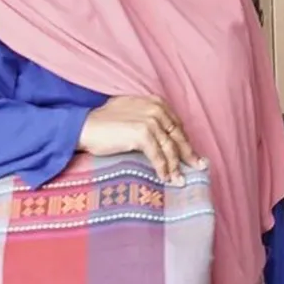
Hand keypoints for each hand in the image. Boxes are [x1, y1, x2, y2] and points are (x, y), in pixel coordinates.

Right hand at [78, 95, 205, 185]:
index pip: (177, 126)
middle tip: (200, 168)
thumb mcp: (132, 113)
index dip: (185, 142)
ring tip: (180, 181)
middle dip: (189, 154)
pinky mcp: (142, 134)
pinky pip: (158, 156)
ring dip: (176, 167)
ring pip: (170, 148)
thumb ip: (150, 119)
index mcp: (157, 103)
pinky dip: (163, 169)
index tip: (193, 154)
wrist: (83, 126)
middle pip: (178, 137)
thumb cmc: (104, 121)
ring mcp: (150, 121)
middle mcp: (157, 110)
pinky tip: (166, 179)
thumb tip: (165, 137)